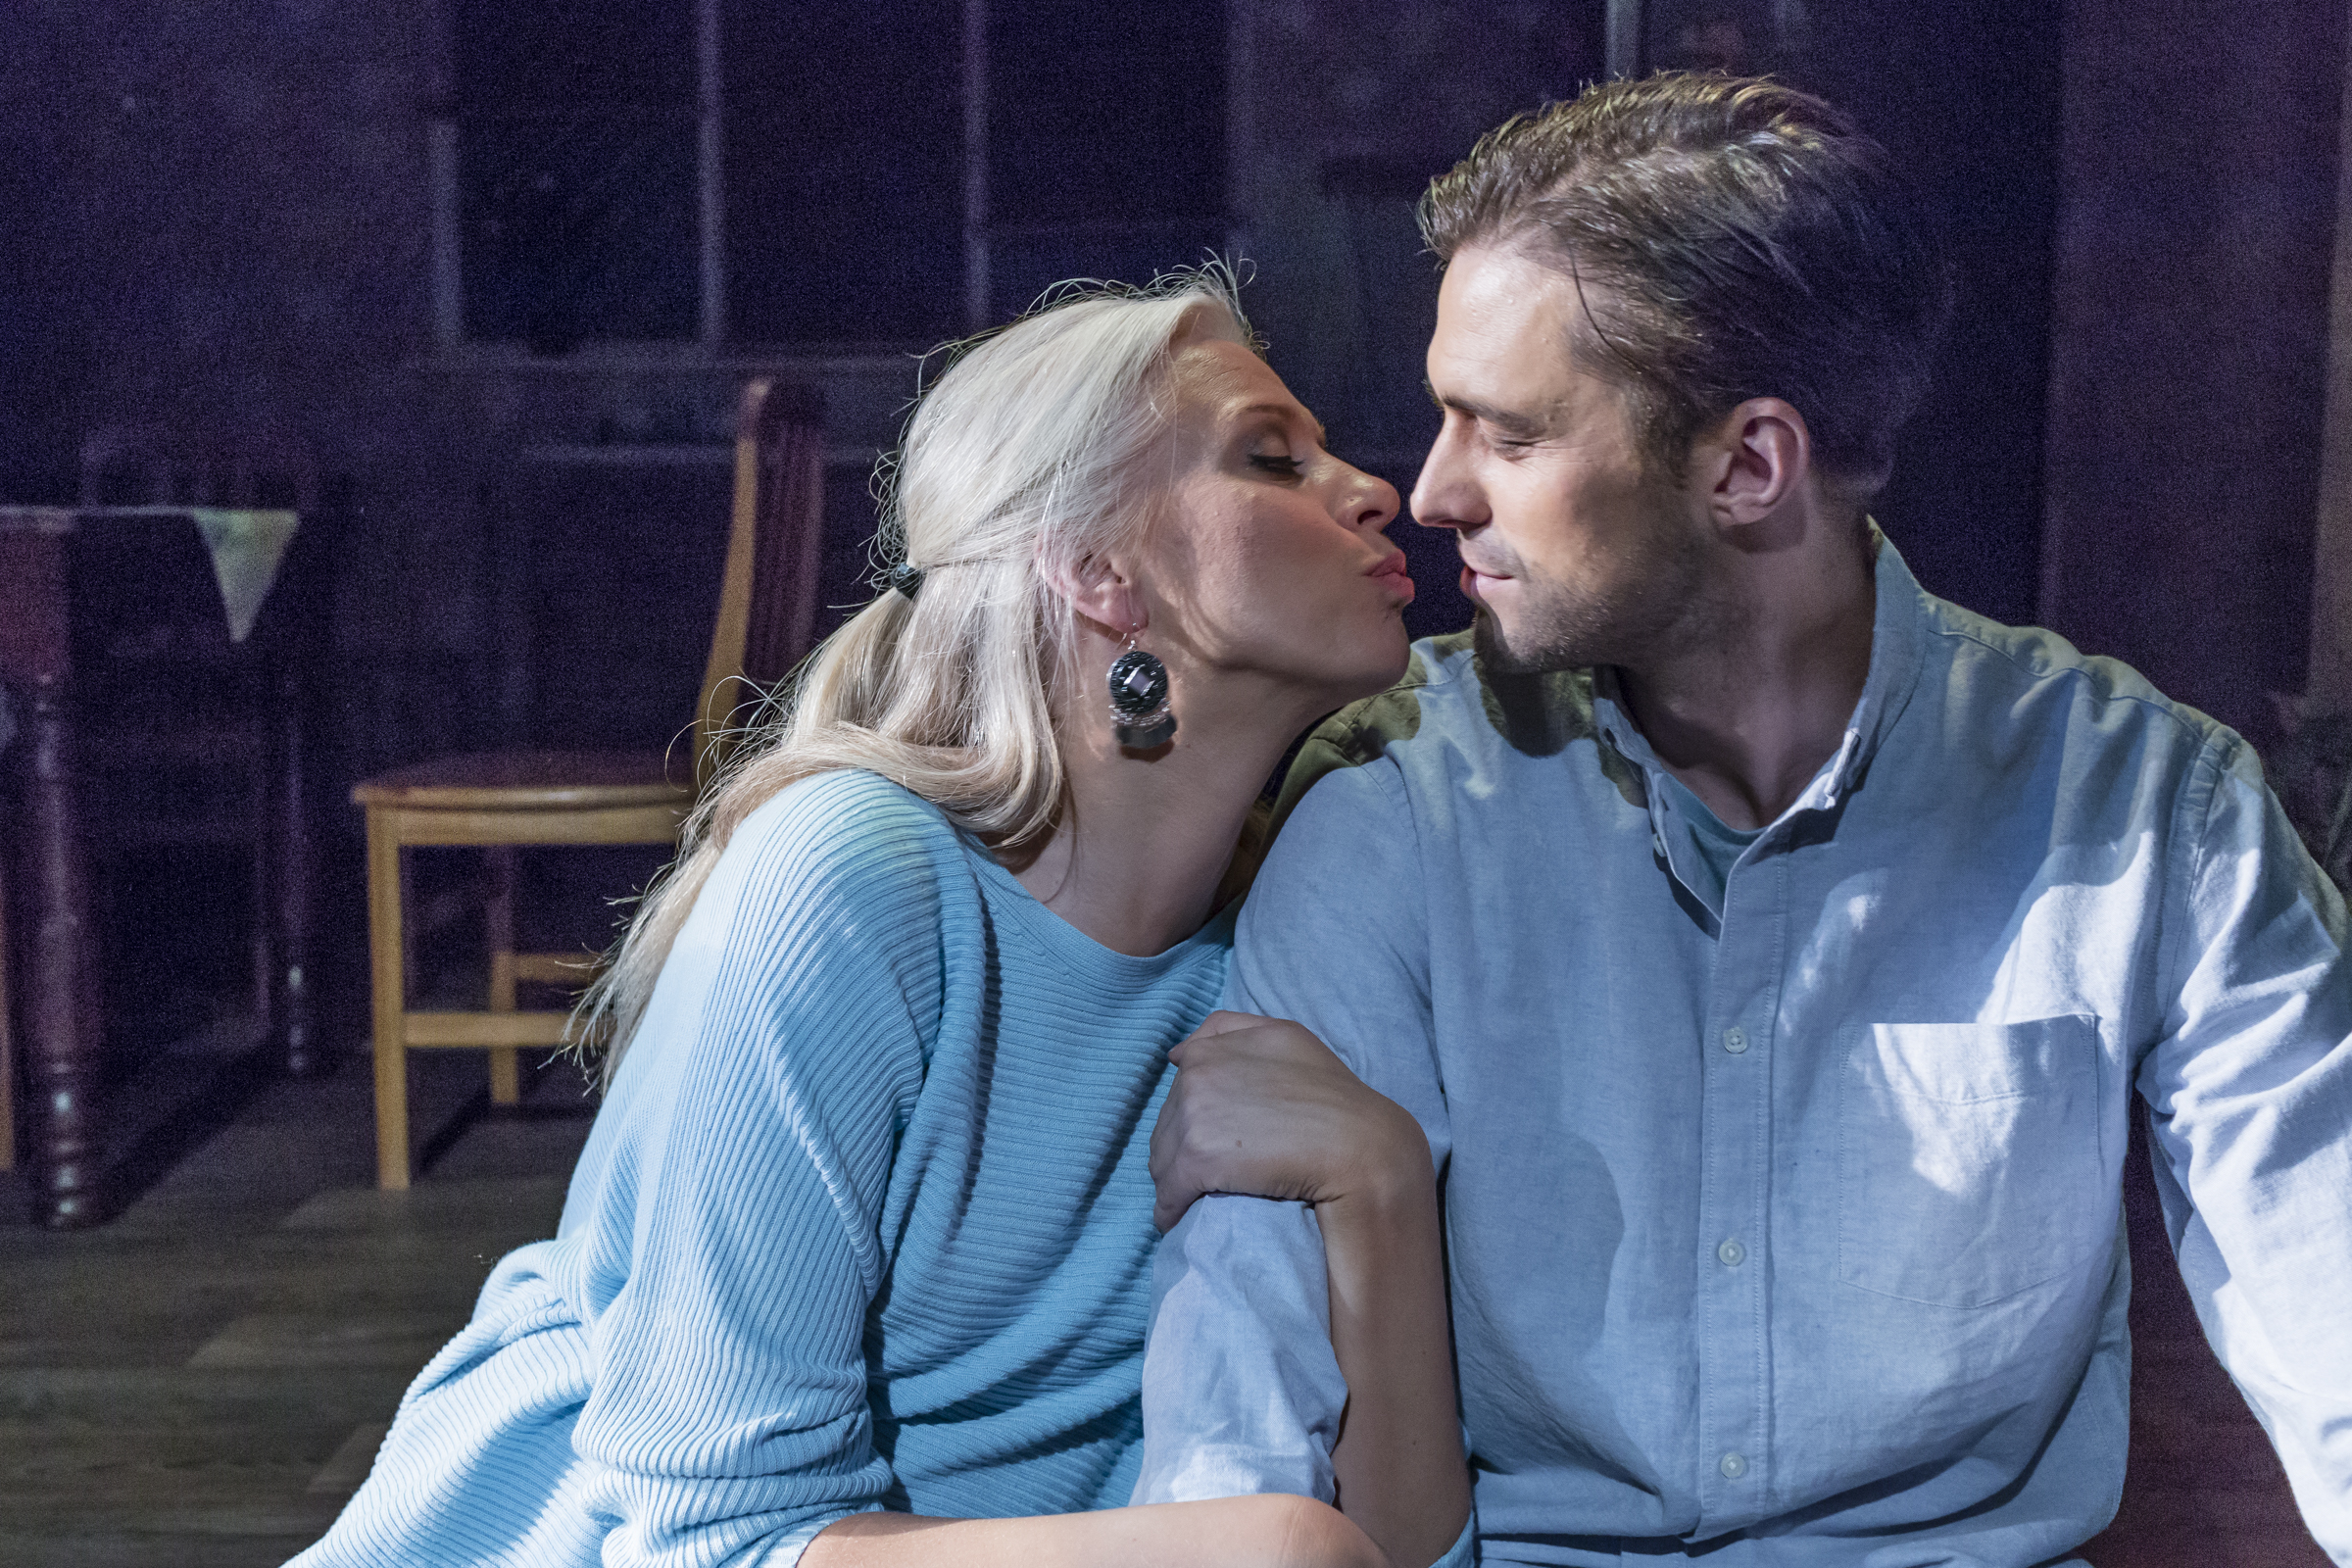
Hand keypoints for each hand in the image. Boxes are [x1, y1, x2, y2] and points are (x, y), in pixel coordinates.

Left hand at [1149, 1011, 1431, 1232]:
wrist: (1360, 1148)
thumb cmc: (1337, 1101)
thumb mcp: (1290, 1041)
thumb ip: (1233, 1033)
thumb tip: (1177, 1055)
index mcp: (1222, 1043)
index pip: (1185, 1071)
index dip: (1196, 1105)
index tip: (1212, 1129)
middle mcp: (1202, 1070)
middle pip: (1168, 1117)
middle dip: (1180, 1142)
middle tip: (1205, 1171)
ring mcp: (1195, 1113)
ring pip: (1162, 1154)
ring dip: (1172, 1176)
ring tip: (1192, 1196)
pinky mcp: (1196, 1158)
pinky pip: (1168, 1190)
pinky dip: (1170, 1208)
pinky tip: (1177, 1220)